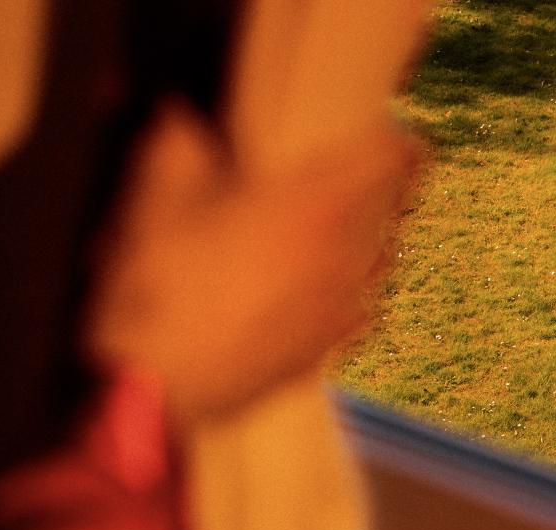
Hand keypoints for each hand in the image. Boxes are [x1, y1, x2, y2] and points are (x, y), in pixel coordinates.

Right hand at [84, 101, 420, 424]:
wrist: (157, 381)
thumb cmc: (161, 284)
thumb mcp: (159, 198)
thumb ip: (180, 148)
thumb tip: (182, 122)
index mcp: (315, 203)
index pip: (391, 159)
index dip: (398, 143)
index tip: (393, 138)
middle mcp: (343, 256)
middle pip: (394, 210)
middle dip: (384, 191)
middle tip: (363, 179)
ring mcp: (339, 311)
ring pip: (381, 264)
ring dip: (370, 243)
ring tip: (339, 234)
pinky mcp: (325, 353)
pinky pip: (359, 313)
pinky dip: (350, 295)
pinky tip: (320, 294)